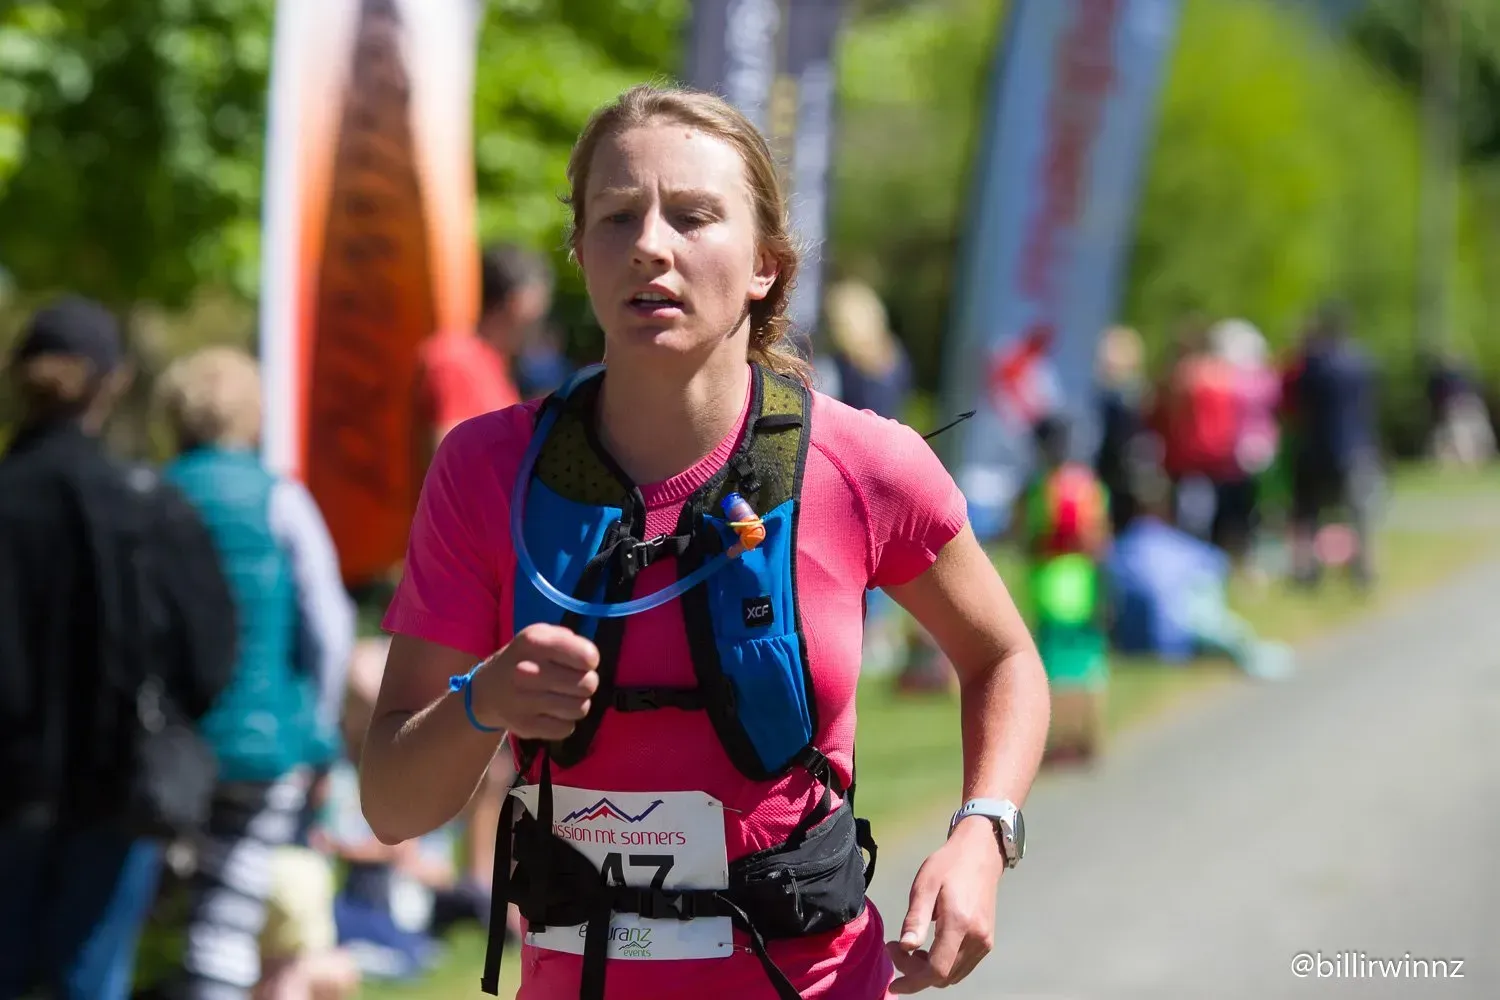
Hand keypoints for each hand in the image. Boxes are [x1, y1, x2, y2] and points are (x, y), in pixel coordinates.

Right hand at [471, 623, 599, 740]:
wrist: (486, 691)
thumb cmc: (523, 658)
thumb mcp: (540, 635)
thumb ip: (569, 640)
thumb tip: (590, 660)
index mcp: (534, 642)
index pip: (586, 657)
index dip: (589, 661)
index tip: (580, 662)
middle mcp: (527, 671)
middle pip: (588, 684)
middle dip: (585, 683)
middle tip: (571, 682)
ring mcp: (525, 701)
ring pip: (580, 708)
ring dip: (576, 703)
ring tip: (562, 697)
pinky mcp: (525, 726)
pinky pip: (566, 728)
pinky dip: (564, 722)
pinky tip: (551, 712)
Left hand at [887, 816, 1003, 993]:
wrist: (980, 853)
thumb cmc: (948, 865)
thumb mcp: (925, 886)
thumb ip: (916, 919)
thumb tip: (905, 948)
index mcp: (960, 923)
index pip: (937, 971)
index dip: (912, 981)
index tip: (892, 977)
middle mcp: (977, 938)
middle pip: (944, 977)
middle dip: (915, 973)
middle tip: (896, 949)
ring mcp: (985, 942)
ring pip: (954, 976)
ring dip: (929, 972)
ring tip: (910, 949)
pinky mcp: (987, 941)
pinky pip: (962, 967)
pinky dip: (943, 966)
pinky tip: (928, 949)